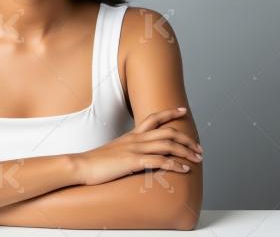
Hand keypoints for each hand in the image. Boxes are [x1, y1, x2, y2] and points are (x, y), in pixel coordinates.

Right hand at [72, 107, 202, 185]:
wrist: (80, 165)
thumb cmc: (95, 162)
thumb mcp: (114, 152)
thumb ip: (128, 151)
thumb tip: (137, 157)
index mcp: (131, 135)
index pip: (154, 118)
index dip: (170, 113)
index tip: (183, 110)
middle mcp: (135, 139)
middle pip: (168, 132)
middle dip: (186, 139)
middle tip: (199, 147)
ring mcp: (135, 149)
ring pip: (167, 145)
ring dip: (186, 152)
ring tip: (197, 159)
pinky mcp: (133, 162)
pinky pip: (159, 161)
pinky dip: (175, 164)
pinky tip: (184, 169)